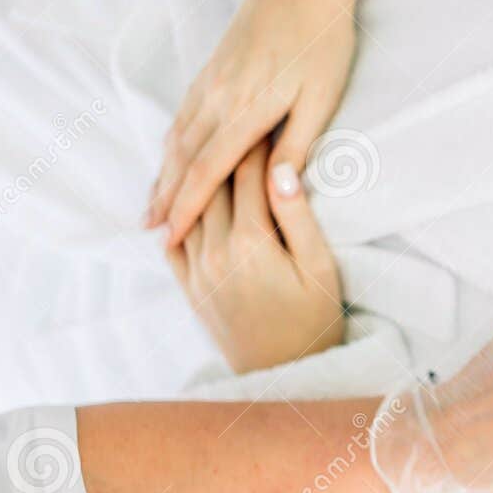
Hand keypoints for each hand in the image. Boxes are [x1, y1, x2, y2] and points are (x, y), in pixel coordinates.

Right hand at [146, 0, 358, 245]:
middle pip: (183, 158)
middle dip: (167, 199)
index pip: (208, 170)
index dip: (187, 207)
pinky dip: (172, 144)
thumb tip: (278, 190)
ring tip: (155, 206)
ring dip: (164, 173)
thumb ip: (298, 144)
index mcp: (247, 108)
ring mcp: (210, 80)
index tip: (172, 237)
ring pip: (177, 136)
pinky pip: (183, 114)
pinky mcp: (212, 68)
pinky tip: (171, 159)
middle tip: (154, 236)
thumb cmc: (325, 38)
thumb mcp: (323, 97)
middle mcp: (218, 96)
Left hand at [168, 145, 344, 373]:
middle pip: (215, 185)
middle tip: (239, 124)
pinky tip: (184, 197)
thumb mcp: (321, 268)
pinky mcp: (189, 286)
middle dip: (228, 151)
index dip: (259, 142)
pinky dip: (176, 214)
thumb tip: (282, 170)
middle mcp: (216, 252)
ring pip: (189, 207)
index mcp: (253, 243)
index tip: (267, 118)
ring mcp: (197, 270)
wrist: (287, 373)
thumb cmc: (316, 320)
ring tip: (212, 152)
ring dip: (199, 178)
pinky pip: (172, 240)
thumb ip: (299, 218)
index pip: (250, 176)